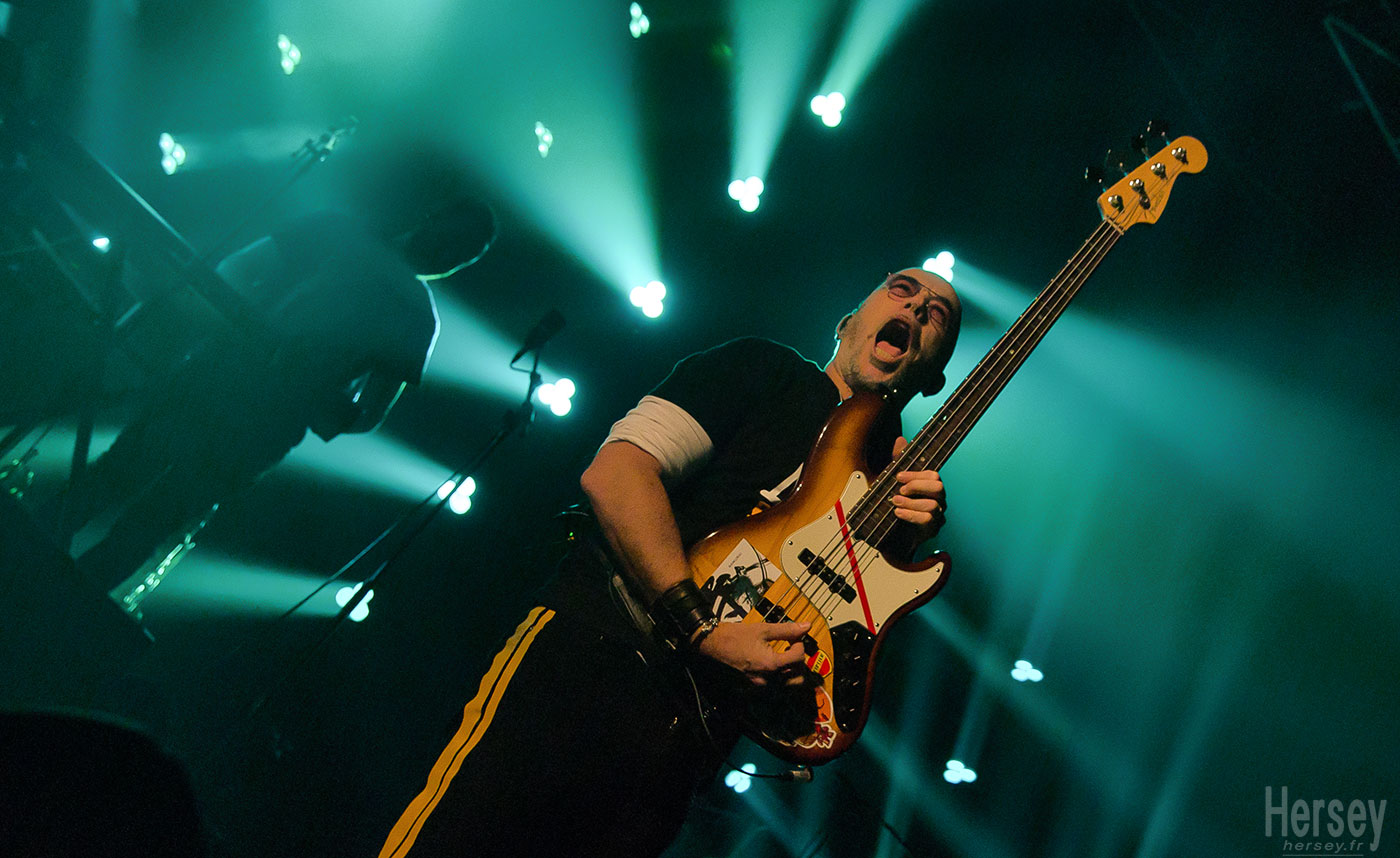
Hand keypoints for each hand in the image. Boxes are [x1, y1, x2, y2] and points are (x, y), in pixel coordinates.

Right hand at [695, 620, 810, 685]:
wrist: (714, 644)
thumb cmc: (736, 635)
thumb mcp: (764, 629)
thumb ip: (787, 630)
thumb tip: (806, 626)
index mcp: (771, 664)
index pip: (799, 658)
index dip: (799, 644)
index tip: (793, 637)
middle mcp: (768, 679)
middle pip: (798, 678)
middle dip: (799, 662)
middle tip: (792, 648)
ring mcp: (761, 685)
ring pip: (788, 685)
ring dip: (791, 671)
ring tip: (784, 657)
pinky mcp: (755, 686)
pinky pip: (775, 687)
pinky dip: (780, 677)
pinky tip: (774, 664)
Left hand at [889, 436, 946, 539]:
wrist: (890, 535)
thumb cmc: (895, 505)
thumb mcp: (892, 480)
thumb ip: (898, 461)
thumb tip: (900, 440)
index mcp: (930, 487)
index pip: (933, 475)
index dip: (916, 474)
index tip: (898, 475)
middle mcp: (937, 499)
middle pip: (939, 487)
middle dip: (918, 486)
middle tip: (900, 489)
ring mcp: (936, 515)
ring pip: (933, 505)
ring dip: (911, 502)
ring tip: (895, 502)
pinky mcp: (931, 530)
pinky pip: (927, 520)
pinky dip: (911, 515)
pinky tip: (899, 513)